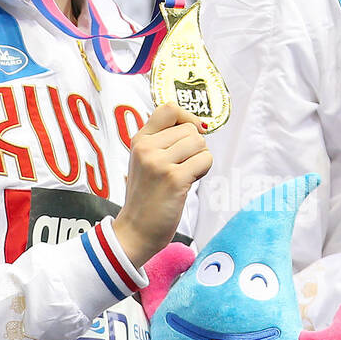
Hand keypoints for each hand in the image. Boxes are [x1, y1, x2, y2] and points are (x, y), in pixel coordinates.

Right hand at [114, 104, 211, 268]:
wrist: (136, 230)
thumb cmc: (147, 197)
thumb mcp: (145, 161)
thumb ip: (164, 142)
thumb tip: (200, 125)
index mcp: (139, 140)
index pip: (169, 108)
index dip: (188, 117)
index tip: (192, 133)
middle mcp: (147, 147)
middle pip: (191, 129)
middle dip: (195, 148)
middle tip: (181, 168)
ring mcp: (159, 163)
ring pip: (200, 143)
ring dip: (200, 160)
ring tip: (184, 176)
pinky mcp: (174, 178)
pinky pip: (205, 160)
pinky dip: (203, 171)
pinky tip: (188, 183)